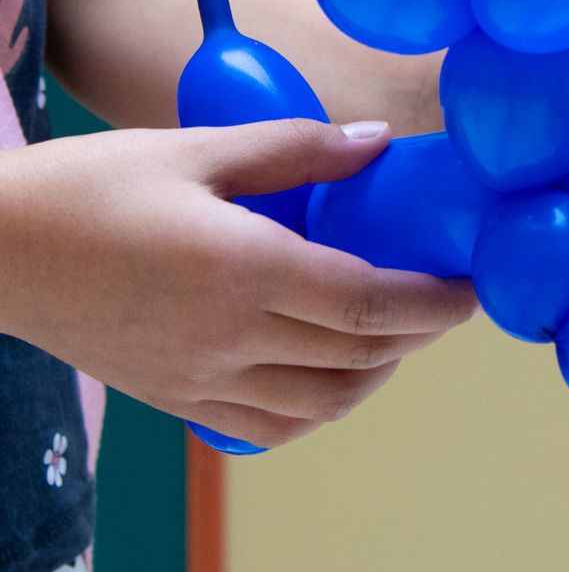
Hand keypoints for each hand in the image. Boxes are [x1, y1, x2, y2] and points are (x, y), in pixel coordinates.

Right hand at [0, 119, 476, 449]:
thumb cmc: (93, 188)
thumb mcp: (197, 148)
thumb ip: (297, 149)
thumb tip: (380, 143)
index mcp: (241, 269)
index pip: (367, 303)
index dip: (434, 303)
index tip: (472, 288)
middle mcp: (227, 336)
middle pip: (357, 355)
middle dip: (419, 332)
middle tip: (448, 299)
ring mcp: (200, 378)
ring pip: (322, 404)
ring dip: (377, 373)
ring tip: (398, 331)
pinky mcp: (176, 399)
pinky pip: (268, 428)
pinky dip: (320, 408)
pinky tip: (332, 370)